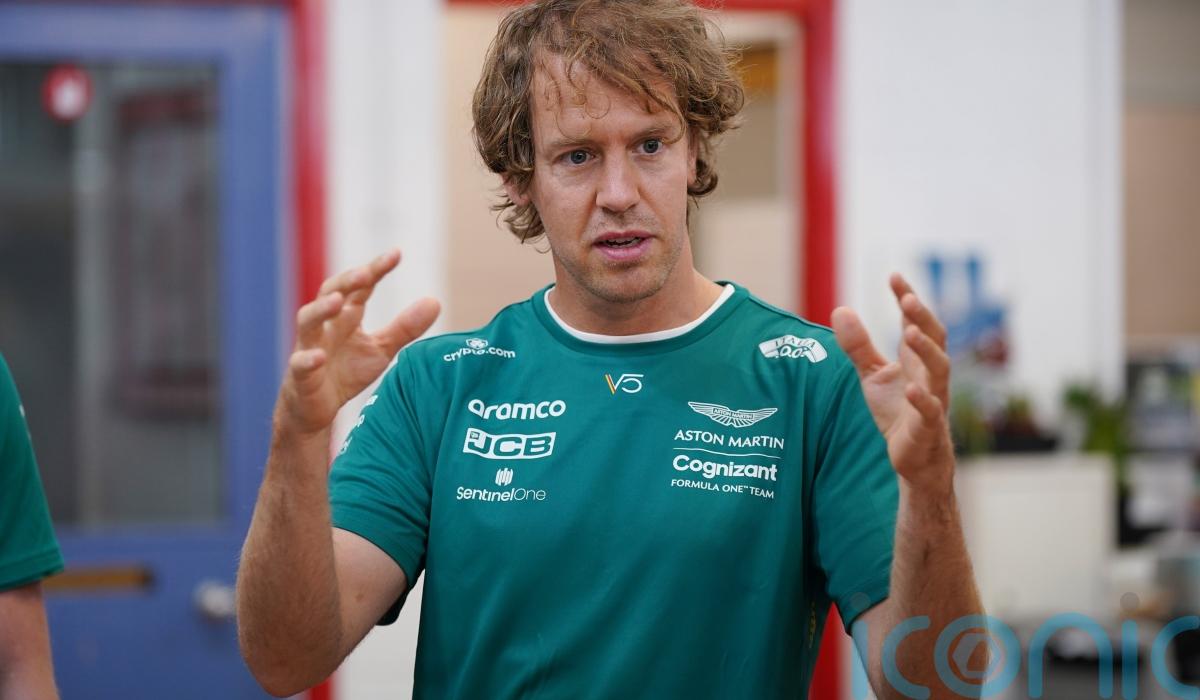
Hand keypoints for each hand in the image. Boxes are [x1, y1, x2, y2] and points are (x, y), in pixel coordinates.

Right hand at [276, 249, 439, 437]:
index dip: (375, 269)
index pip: (360, 287)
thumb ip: (405, 327)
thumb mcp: (381, 349)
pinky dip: (308, 359)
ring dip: (320, 309)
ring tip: (338, 301)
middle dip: (347, 281)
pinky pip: (300, 363)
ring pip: (308, 322)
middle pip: (330, 293)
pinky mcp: (300, 375)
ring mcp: (309, 347)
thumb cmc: (346, 372)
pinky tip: (318, 356)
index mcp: (346, 316)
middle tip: (366, 273)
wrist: (317, 408)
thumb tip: (435, 301)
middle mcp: (326, 325)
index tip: (396, 254)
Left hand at [831, 274, 952, 492]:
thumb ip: (858, 345)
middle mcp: (930, 374)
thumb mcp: (872, 375)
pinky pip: (931, 411)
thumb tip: (839, 309)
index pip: (915, 322)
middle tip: (907, 299)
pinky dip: (923, 399)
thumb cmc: (897, 411)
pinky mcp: (928, 428)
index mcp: (916, 359)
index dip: (907, 299)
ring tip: (910, 333)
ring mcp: (934, 399)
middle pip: (934, 339)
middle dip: (923, 318)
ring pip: (940, 370)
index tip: (894, 276)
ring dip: (927, 351)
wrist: (914, 457)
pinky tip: (912, 388)